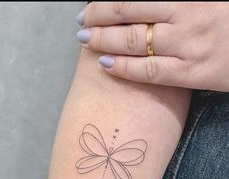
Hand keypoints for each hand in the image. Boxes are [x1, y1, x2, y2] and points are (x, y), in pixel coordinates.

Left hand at [76, 2, 228, 91]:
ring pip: (134, 42)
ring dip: (103, 41)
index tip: (91, 4)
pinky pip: (150, 71)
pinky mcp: (195, 73)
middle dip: (98, 17)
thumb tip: (149, 4)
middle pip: (128, 13)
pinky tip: (105, 65)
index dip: (108, 0)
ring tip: (85, 41)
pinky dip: (124, 68)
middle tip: (80, 22)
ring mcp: (189, 45)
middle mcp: (186, 14)